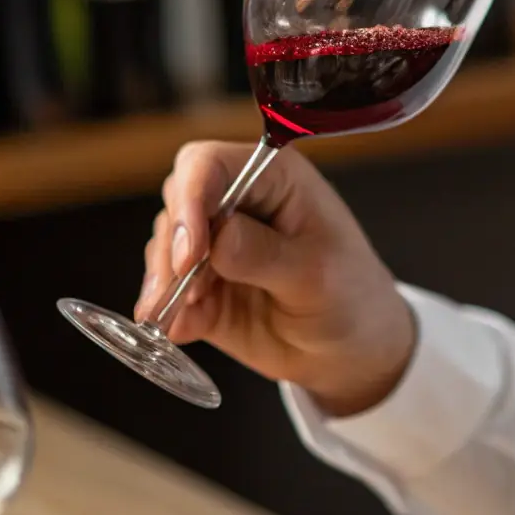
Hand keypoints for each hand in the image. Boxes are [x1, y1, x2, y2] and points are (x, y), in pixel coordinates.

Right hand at [136, 142, 416, 416]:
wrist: (350, 350)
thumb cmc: (349, 296)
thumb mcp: (316, 275)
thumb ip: (264, 255)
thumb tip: (215, 241)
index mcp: (274, 178)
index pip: (211, 164)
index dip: (191, 199)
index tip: (190, 252)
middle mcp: (239, 201)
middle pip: (177, 198)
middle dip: (172, 242)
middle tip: (182, 286)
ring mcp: (216, 243)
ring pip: (165, 244)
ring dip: (165, 279)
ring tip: (183, 314)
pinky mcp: (202, 284)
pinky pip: (167, 289)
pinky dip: (168, 309)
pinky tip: (182, 329)